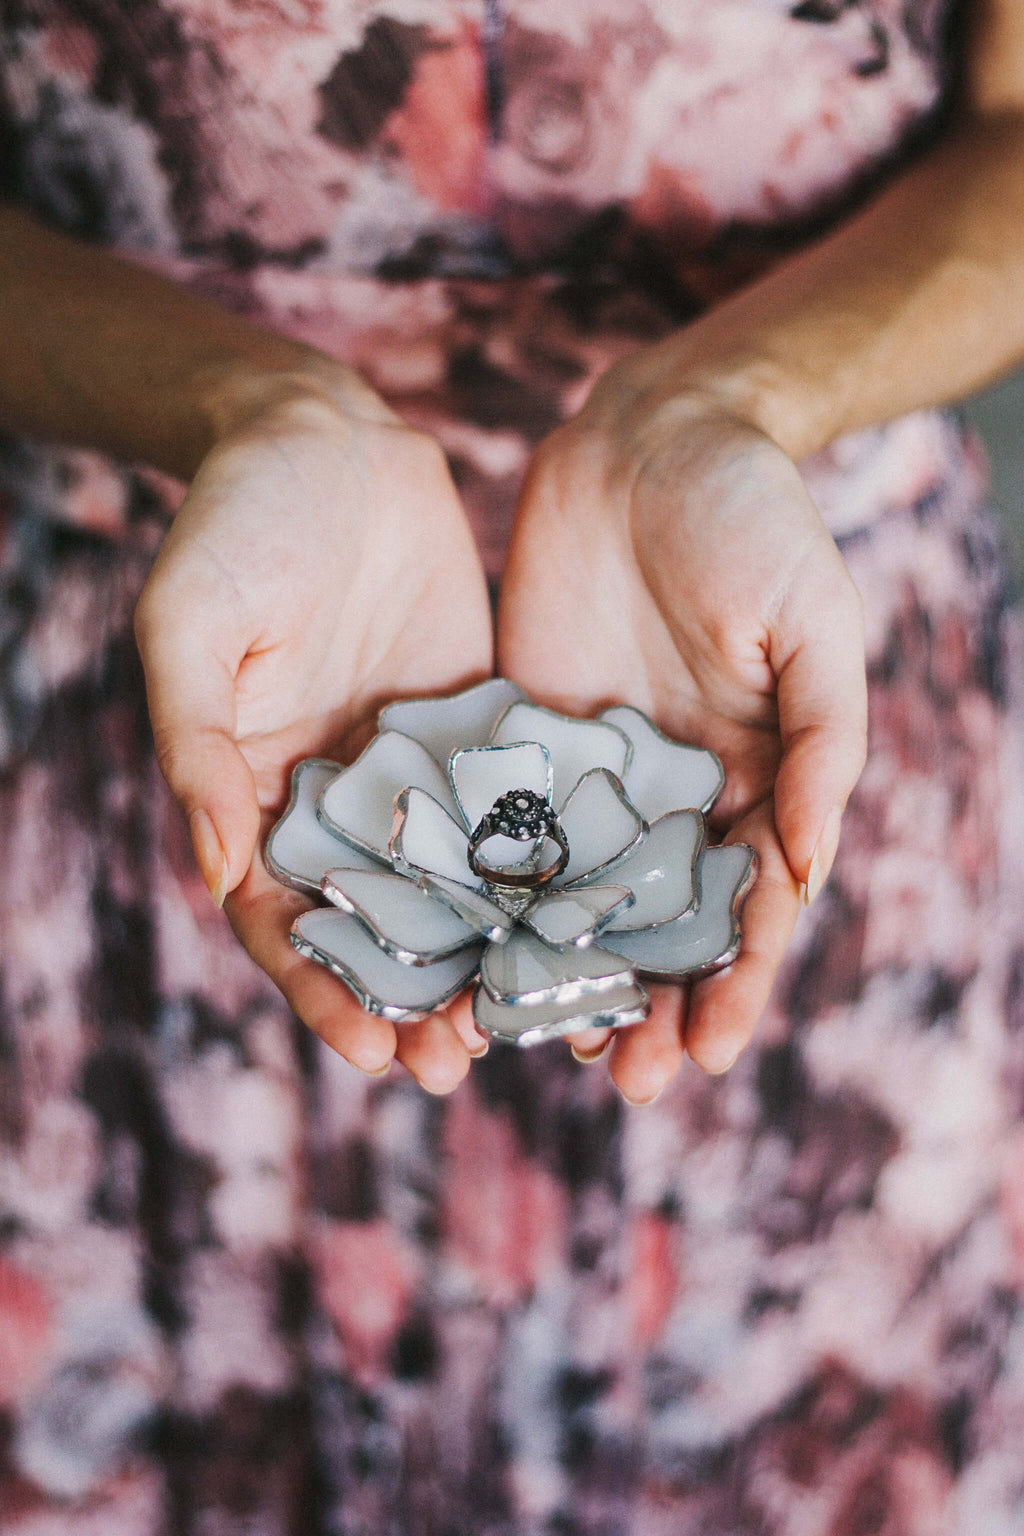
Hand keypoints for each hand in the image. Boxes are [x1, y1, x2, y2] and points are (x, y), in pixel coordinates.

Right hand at [135, 371, 493, 1091]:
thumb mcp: (192, 627)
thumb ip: (198, 747)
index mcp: (257, 794)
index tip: (371, 1051)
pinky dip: (543, 867)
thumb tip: (218, 876)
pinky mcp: (482, 728)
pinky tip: (591, 913)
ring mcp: (417, 772)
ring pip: (456, 884)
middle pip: (377, 923)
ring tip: (535, 1018)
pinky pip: (515, 809)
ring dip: (488, 955)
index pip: (285, 919)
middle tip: (459, 1063)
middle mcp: (341, 801)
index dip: (322, 990)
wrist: (323, 436)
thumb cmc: (232, 523)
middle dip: (414, 999)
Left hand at [498, 358, 866, 1101]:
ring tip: (540, 1044)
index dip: (734, 981)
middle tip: (626, 1079)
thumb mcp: (812, 625)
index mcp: (754, 777)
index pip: (747, 903)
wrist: (655, 435)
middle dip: (649, 1001)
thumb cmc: (756, 519)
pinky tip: (464, 947)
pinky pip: (502, 825)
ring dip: (565, 970)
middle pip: (660, 921)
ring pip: (575, 894)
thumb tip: (808, 869)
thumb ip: (818, 746)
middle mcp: (671, 792)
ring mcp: (591, 772)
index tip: (710, 1052)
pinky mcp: (520, 737)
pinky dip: (488, 891)